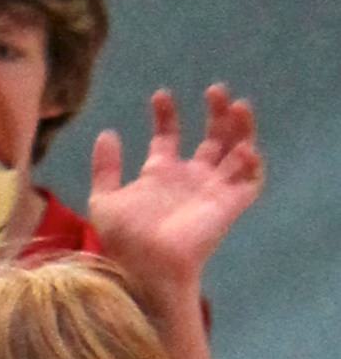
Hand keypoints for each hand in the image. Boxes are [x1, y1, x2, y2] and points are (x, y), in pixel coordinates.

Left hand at [89, 87, 262, 299]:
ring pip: (236, 150)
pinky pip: (251, 181)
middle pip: (211, 137)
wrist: (147, 268)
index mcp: (160, 175)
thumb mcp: (105, 200)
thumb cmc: (124, 241)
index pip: (168, 137)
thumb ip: (105, 168)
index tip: (160, 95)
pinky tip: (244, 148)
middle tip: (215, 90)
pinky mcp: (229, 205)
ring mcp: (211, 191)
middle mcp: (189, 179)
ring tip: (237, 104)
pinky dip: (253, 163)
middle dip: (216, 112)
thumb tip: (107, 133)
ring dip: (240, 127)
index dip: (166, 115)